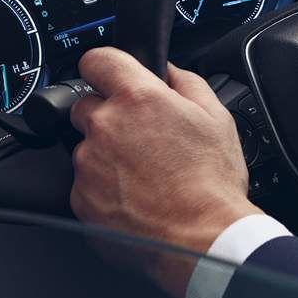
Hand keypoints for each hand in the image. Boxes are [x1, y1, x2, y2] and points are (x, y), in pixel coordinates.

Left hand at [69, 48, 259, 278]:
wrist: (201, 238)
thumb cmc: (212, 183)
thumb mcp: (217, 118)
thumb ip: (187, 82)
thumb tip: (169, 70)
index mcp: (138, 98)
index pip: (97, 59)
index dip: (106, 66)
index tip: (112, 76)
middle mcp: (105, 126)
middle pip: (86, 105)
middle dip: (109, 116)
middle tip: (143, 138)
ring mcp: (88, 164)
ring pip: (87, 147)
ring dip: (108, 155)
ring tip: (146, 175)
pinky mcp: (80, 198)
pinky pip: (86, 184)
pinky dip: (105, 188)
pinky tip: (137, 197)